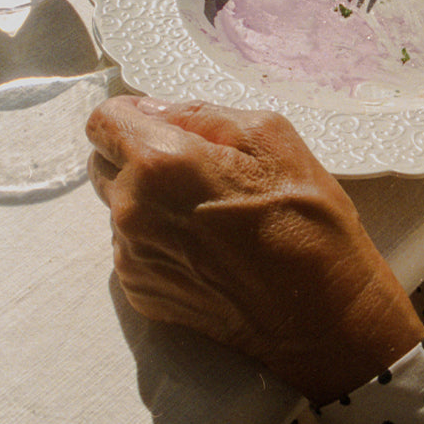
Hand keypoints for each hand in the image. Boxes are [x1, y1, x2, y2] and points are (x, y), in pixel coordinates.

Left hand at [86, 96, 423, 404]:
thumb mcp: (270, 135)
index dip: (131, 114)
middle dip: (138, 156)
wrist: (321, 312)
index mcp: (160, 163)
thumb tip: (155, 111)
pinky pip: (133, 246)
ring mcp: (132, 256)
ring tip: (208, 214)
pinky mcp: (140, 291)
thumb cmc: (305, 216)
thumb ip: (200, 113)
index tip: (162, 124)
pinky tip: (206, 247)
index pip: (103, 121)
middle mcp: (132, 210)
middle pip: (104, 164)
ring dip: (150, 200)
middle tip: (196, 169)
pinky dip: (159, 239)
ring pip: (120, 207)